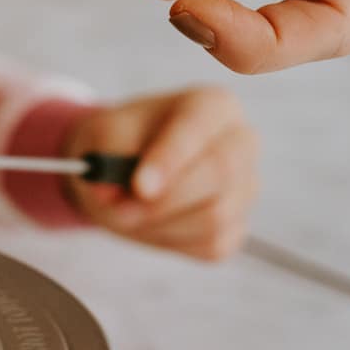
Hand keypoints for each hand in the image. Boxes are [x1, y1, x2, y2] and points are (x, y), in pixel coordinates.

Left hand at [65, 87, 257, 261]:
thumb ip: (107, 156)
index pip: (198, 128)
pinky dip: (170, 240)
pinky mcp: (237, 227)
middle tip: (119, 211)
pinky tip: (151, 222)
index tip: (140, 187)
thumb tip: (111, 193)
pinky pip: (209, 244)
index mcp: (214, 105)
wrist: (127, 170)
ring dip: (159, 223)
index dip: (169, 159)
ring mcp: (245, 188)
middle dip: (164, 200)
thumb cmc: (123, 142)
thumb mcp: (104, 134)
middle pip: (219, 173)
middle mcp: (241, 143)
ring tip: (128, 210)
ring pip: (213, 217)